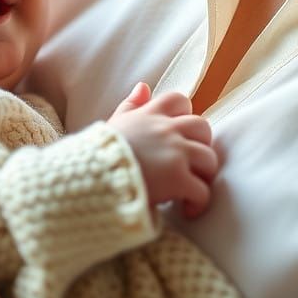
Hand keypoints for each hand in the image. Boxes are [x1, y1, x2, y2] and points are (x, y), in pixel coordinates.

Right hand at [109, 83, 220, 216]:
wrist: (89, 179)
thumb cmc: (97, 156)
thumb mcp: (113, 124)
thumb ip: (130, 106)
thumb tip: (143, 86)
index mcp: (149, 115)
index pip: (178, 100)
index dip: (185, 115)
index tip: (179, 134)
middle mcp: (166, 130)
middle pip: (202, 127)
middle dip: (201, 144)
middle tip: (190, 164)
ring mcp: (175, 153)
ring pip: (209, 159)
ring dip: (204, 175)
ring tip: (191, 189)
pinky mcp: (178, 179)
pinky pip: (203, 190)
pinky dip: (199, 202)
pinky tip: (187, 210)